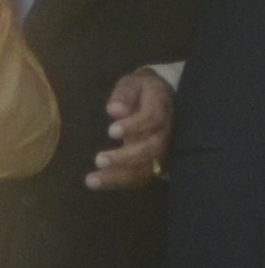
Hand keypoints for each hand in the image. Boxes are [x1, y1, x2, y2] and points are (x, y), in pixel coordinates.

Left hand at [87, 68, 168, 190]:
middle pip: (154, 148)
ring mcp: (165, 148)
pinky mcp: (158, 162)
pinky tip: (101, 183)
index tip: (111, 131)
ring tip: (93, 180)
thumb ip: (124, 95)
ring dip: (121, 176)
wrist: (164, 98)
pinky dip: (123, 181)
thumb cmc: (142, 91)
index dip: (135, 126)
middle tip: (99, 160)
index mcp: (161, 107)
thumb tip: (115, 111)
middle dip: (127, 157)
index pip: (153, 118)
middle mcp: (168, 130)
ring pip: (150, 166)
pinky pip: (144, 175)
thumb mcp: (132, 84)